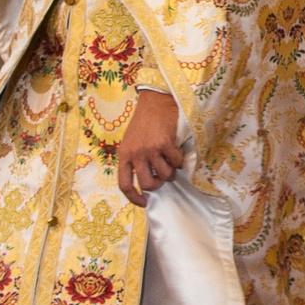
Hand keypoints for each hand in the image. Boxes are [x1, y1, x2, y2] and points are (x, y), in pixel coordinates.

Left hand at [115, 89, 183, 206]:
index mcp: (124, 155)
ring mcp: (150, 149)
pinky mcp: (165, 143)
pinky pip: (176, 162)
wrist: (156, 101)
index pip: (124, 184)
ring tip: (170, 160)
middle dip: (159, 184)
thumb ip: (135, 160)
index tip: (144, 202)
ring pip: (165, 175)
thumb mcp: (132, 142)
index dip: (134, 197)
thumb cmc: (144, 122)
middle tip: (163, 178)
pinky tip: (177, 151)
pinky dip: (180, 160)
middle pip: (148, 184)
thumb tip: (147, 182)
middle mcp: (135, 154)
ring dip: (171, 171)